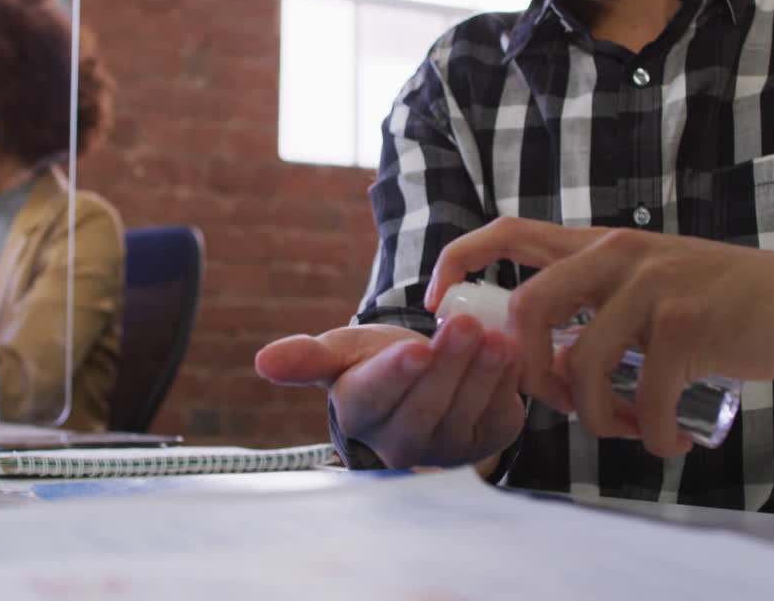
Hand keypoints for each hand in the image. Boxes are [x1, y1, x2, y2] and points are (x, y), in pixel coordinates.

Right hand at [255, 318, 524, 467]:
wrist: (422, 376)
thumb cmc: (375, 361)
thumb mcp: (342, 352)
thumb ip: (306, 357)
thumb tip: (262, 361)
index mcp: (359, 414)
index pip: (376, 396)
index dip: (397, 374)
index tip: (415, 348)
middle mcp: (400, 443)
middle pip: (426, 406)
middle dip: (448, 365)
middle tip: (465, 325)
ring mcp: (445, 448)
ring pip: (465, 412)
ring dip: (483, 374)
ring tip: (495, 337)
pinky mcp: (485, 441)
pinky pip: (498, 415)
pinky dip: (507, 384)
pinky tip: (511, 353)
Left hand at [426, 217, 773, 456]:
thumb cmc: (720, 302)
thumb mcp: (648, 282)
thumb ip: (597, 307)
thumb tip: (547, 365)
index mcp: (598, 245)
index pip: (508, 232)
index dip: (459, 261)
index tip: (437, 304)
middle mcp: (615, 255)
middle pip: (526, 311)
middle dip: (528, 374)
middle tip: (563, 405)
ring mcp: (651, 286)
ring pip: (581, 366)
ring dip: (597, 419)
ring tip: (632, 431)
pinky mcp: (687, 324)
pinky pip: (643, 397)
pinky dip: (651, 435)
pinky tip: (668, 443)